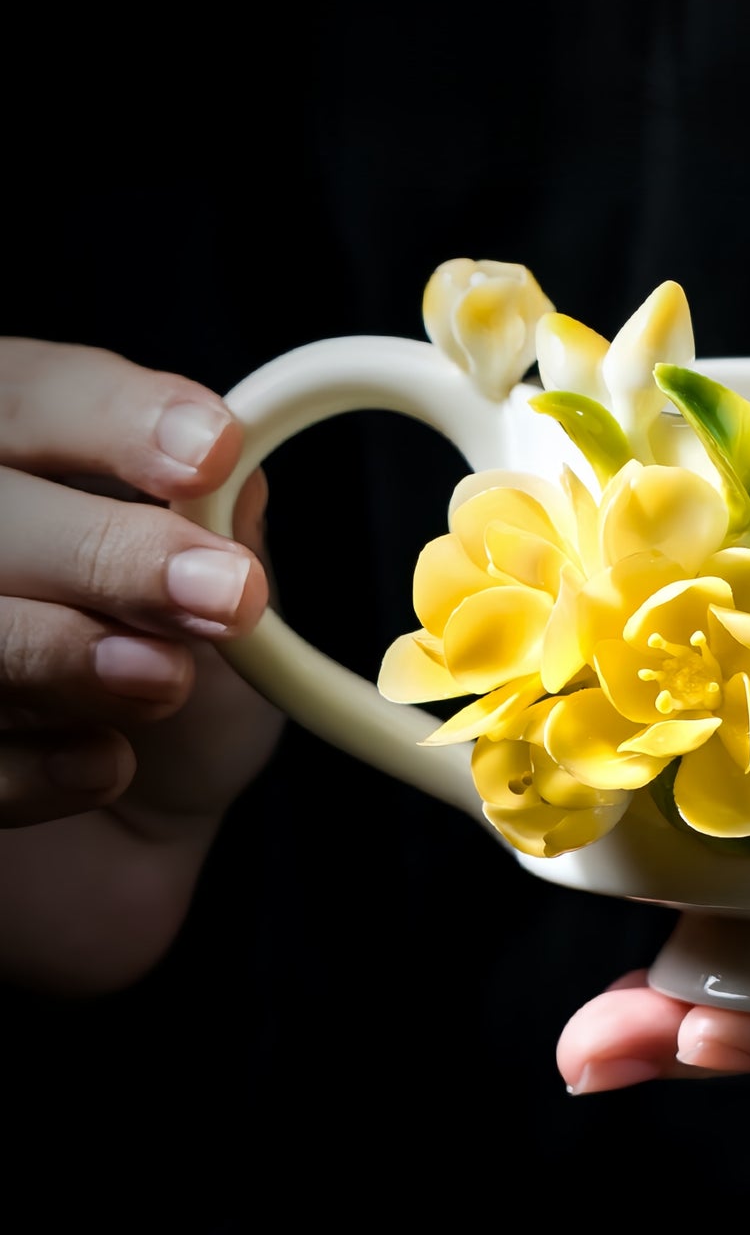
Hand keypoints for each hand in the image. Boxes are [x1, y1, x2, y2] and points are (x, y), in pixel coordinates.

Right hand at [0, 338, 280, 992]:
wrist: (137, 835)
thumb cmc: (182, 695)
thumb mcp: (220, 598)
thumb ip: (221, 528)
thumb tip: (242, 468)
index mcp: (13, 464)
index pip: (24, 398)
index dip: (111, 419)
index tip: (214, 451)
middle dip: (105, 552)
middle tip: (225, 593)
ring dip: (65, 656)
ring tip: (167, 683)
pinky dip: (32, 767)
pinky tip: (109, 766)